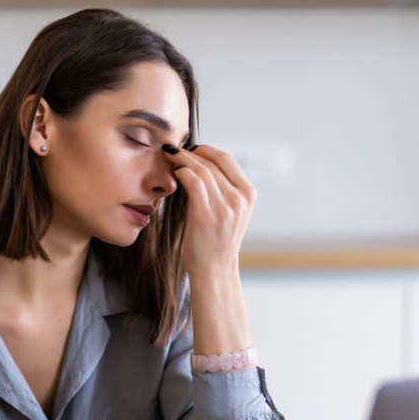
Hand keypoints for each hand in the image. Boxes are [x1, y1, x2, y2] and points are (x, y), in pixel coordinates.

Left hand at [161, 143, 255, 276]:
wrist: (214, 270)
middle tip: (174, 150)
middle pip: (212, 162)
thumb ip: (224, 189)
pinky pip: (192, 183)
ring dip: (182, 160)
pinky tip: (174, 172)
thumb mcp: (231, 212)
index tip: (191, 149)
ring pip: (201, 170)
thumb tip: (202, 163)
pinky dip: (181, 172)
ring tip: (170, 158)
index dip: (206, 149)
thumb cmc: (217, 241)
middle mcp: (239, 200)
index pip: (227, 160)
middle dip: (190, 152)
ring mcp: (224, 208)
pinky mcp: (205, 216)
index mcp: (248, 195)